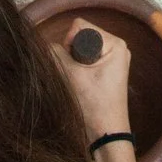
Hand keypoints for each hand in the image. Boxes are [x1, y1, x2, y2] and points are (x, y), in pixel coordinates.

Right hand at [47, 16, 132, 140]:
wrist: (106, 135)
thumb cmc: (95, 106)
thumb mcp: (72, 76)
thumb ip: (56, 55)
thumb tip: (44, 45)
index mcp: (115, 43)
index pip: (80, 26)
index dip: (69, 42)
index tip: (73, 65)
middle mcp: (117, 47)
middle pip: (81, 36)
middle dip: (71, 53)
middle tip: (75, 75)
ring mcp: (112, 59)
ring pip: (81, 49)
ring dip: (73, 63)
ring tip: (78, 82)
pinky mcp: (106, 70)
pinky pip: (85, 59)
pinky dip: (77, 69)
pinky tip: (80, 85)